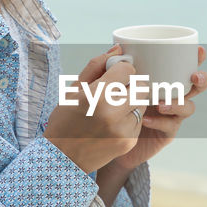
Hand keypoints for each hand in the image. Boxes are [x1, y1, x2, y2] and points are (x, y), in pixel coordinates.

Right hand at [43, 45, 143, 172]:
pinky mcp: (129, 141)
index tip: (114, 75)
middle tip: (118, 90)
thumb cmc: (65, 119)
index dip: (121, 70)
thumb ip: (96, 65)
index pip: (128, 70)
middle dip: (132, 84)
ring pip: (142, 102)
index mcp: (97, 95)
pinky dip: (130, 118)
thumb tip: (118, 48)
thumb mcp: (73, 89)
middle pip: (141, 85)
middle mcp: (113, 112)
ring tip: (114, 108)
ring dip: (132, 101)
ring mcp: (124, 129)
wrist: (63, 157)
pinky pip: (139, 120)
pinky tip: (114, 123)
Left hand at [106, 45, 206, 172]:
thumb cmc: (108, 108)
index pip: (183, 66)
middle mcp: (171, 96)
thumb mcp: (105, 85)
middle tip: (193, 76)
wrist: (106, 140)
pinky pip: (170, 126)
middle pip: (196, 86)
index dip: (196, 58)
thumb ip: (110, 66)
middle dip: (201, 79)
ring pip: (188, 107)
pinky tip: (146, 120)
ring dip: (178, 103)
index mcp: (162, 80)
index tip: (198, 50)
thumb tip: (118, 47)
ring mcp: (171, 115)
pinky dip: (160, 121)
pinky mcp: (165, 133)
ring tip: (160, 104)